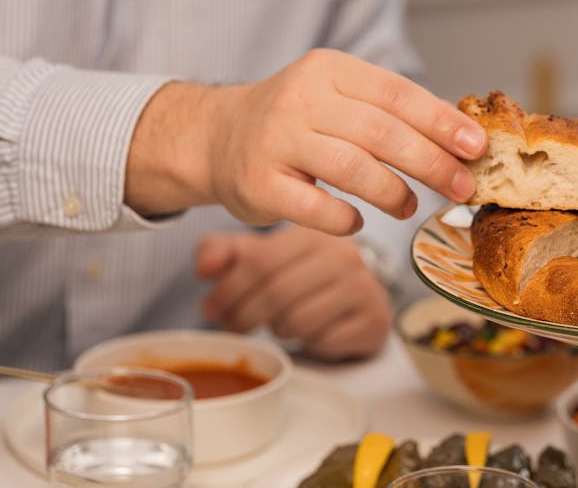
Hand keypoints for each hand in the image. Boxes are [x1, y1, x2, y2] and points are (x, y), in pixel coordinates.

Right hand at [126, 48, 486, 234]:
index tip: (477, 147)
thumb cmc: (298, 121)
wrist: (216, 136)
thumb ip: (392, 113)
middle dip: (431, 163)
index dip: (442, 122)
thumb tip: (464, 141)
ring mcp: (276, 141)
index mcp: (330, 71)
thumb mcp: (340, 97)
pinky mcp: (258, 183)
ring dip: (393, 193)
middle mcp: (300, 99)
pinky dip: (347, 220)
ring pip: (353, 170)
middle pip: (382, 133)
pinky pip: (317, 208)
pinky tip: (359, 221)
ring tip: (409, 206)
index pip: (398, 94)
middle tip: (461, 186)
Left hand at [196, 224, 391, 359]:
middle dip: (244, 316)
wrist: (358, 296)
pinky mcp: (374, 320)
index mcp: (312, 234)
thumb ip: (222, 253)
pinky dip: (308, 343)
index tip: (211, 309)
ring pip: (298, 320)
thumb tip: (203, 269)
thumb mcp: (260, 256)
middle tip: (232, 327)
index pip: (261, 261)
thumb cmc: (301, 275)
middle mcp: (344, 256)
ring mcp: (364, 288)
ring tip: (277, 324)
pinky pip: (324, 341)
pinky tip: (309, 333)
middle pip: (277, 293)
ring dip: (277, 330)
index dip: (228, 290)